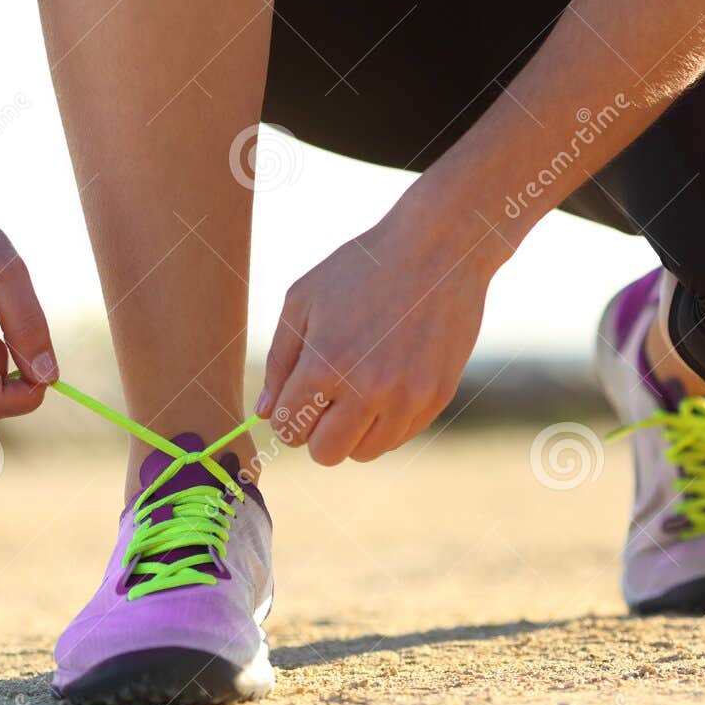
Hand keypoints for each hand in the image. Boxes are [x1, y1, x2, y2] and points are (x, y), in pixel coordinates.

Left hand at [258, 197, 501, 463]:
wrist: (439, 250)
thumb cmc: (361, 269)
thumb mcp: (303, 300)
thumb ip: (279, 361)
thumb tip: (266, 413)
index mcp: (325, 365)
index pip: (289, 429)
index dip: (287, 417)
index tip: (298, 396)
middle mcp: (366, 390)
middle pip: (325, 454)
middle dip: (316, 433)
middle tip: (324, 400)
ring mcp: (406, 398)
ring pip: (363, 453)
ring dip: (352, 432)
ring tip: (356, 390)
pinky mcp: (436, 398)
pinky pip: (399, 438)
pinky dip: (385, 424)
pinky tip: (385, 385)